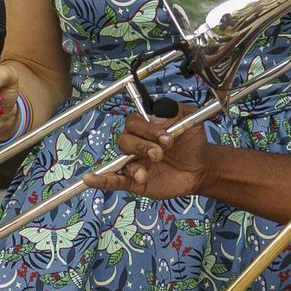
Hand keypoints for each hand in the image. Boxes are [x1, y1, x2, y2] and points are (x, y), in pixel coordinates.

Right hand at [93, 115, 214, 199]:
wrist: (201, 167)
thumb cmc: (192, 141)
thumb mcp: (189, 118)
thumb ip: (175, 109)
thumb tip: (158, 109)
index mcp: (145, 126)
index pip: (135, 123)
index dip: (149, 130)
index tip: (168, 138)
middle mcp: (136, 143)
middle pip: (125, 140)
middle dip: (142, 146)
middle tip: (159, 154)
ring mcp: (134, 162)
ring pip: (121, 159)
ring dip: (132, 166)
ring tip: (144, 174)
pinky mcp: (134, 181)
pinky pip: (114, 180)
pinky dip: (100, 180)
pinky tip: (90, 180)